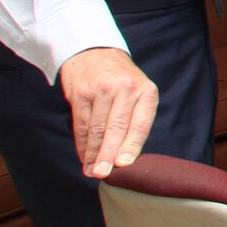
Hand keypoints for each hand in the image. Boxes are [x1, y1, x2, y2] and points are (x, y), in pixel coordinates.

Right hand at [58, 47, 156, 177]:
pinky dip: (82, 143)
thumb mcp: (137, 92)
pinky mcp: (81, 93)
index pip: (140, 123)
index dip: (131, 146)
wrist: (94, 51)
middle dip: (109, 155)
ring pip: (96, 129)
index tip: (124, 164)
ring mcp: (101, 90)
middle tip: (103, 174)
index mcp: (145, 91)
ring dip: (93, 153)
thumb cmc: (121, 80)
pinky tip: (84, 156)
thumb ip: (135, 118)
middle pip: (116, 128)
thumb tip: (127, 155)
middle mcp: (125, 89)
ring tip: (92, 171)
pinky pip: (82, 124)